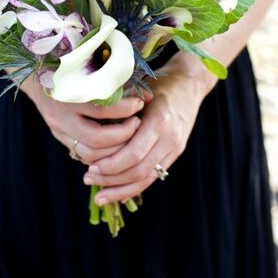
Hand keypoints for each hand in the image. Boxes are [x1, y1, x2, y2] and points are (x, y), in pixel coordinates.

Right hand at [19, 74, 145, 163]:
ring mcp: (58, 128)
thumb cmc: (71, 67)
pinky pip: (82, 154)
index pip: (102, 108)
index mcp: (69, 92)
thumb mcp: (90, 69)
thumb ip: (117, 81)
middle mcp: (61, 114)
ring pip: (89, 152)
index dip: (125, 109)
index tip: (140, 103)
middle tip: (137, 124)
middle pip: (96, 137)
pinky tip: (115, 144)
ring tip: (129, 136)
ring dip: (114, 149)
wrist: (36, 74)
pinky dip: (101, 154)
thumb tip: (149, 96)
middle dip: (123, 134)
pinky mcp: (58, 136)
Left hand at [83, 66, 206, 204]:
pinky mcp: (175, 153)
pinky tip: (117, 195)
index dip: (111, 164)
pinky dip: (135, 187)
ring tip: (99, 195)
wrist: (189, 83)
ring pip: (146, 178)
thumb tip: (90, 128)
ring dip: (121, 188)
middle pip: (139, 169)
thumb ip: (119, 109)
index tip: (89, 166)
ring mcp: (175, 148)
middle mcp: (170, 138)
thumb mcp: (139, 90)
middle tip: (87, 178)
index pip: (133, 153)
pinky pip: (154, 176)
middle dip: (111, 179)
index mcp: (159, 120)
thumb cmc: (158, 82)